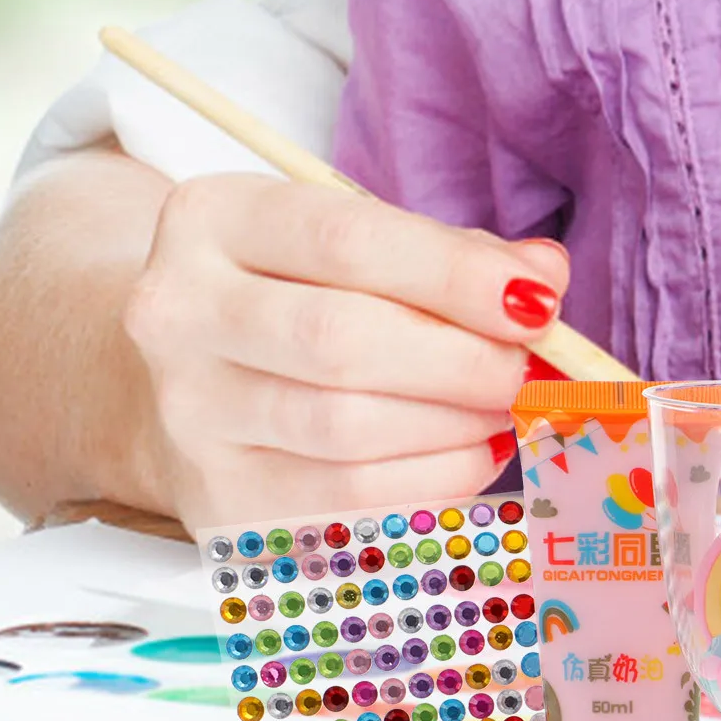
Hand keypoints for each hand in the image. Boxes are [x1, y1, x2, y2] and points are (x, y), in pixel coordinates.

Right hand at [124, 175, 568, 530]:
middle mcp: (179, 313)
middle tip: (522, 369)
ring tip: (499, 409)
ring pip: (347, 428)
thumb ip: (454, 255)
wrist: (198, 380)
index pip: (346, 241)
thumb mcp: (365, 247)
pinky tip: (470, 455)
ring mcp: (191, 413)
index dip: (454, 276)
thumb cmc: (304, 298)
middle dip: (462, 360)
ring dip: (454, 424)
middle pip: (341, 341)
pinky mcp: (221, 498)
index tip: (534, 302)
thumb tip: (542, 276)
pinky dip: (435, 479)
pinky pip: (350, 499)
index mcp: (214, 221)